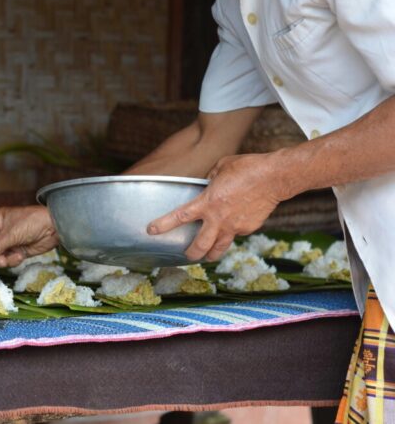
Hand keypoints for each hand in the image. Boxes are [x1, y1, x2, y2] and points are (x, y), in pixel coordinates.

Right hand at [0, 206, 58, 267]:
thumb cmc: (33, 222)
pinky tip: (20, 256)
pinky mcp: (19, 251)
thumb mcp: (11, 233)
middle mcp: (1, 231)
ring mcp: (10, 242)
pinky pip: (8, 259)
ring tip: (9, 258)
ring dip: (1, 260)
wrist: (55, 227)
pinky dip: (12, 260)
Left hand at [147, 153, 291, 261]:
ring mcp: (234, 226)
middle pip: (200, 245)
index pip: (180, 217)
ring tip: (207, 257)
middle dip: (191, 253)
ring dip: (211, 255)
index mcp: (207, 202)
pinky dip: (232, 232)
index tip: (151, 230)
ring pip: (219, 248)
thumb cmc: (246, 168)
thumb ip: (209, 180)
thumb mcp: (220, 168)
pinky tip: (235, 225)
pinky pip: (236, 233)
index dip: (163, 225)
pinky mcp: (249, 228)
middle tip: (187, 255)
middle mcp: (219, 219)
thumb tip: (208, 184)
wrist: (274, 177)